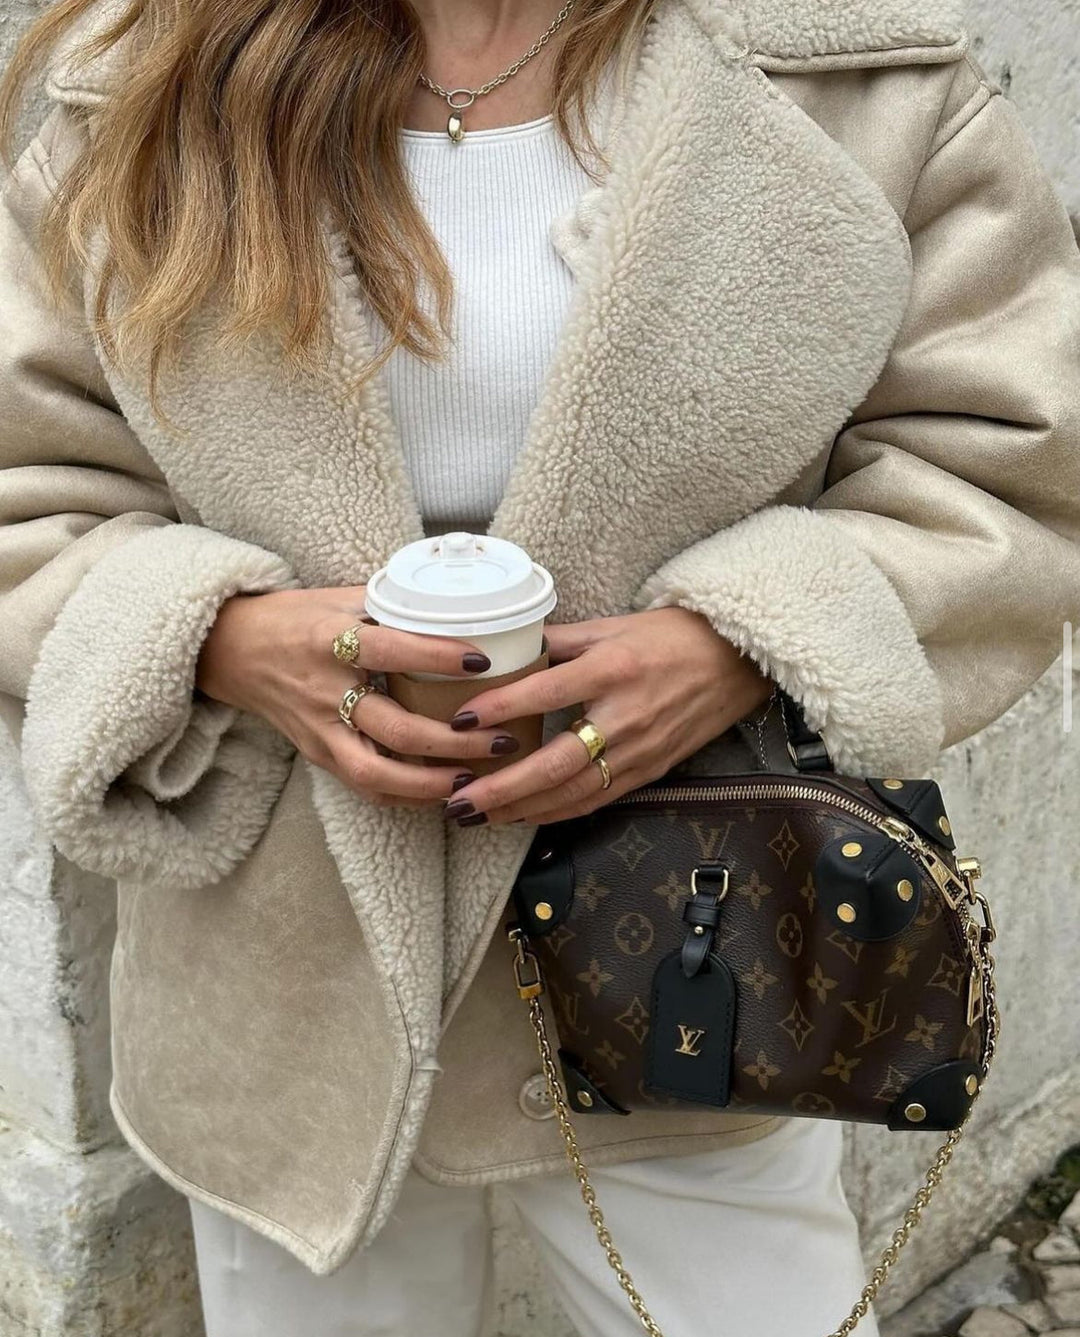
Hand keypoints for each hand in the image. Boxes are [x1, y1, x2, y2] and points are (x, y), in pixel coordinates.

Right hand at [195, 585, 527, 807]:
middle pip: (395, 728)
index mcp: (328, 640)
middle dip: (454, 741)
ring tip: (474, 779)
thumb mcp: (337, 598)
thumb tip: (454, 605)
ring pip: (378, 772)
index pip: (389, 649)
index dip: (436, 657)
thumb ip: (390, 605)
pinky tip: (440, 792)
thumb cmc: (291, 617)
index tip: (481, 661)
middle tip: (500, 739)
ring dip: (431, 783)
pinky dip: (404, 795)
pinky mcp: (317, 754)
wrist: (229, 650)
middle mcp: (324, 690)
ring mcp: (319, 729)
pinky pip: (364, 785)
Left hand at [440, 606, 773, 825]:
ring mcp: (640, 749)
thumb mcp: (612, 625)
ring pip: (574, 791)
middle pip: (556, 762)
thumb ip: (559, 641)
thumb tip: (506, 649)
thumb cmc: (672, 636)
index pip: (547, 691)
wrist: (736, 660)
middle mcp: (625, 714)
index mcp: (613, 669)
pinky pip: (598, 799)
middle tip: (459, 800)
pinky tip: (524, 817)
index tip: (460, 720)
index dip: (503, 707)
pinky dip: (557, 813)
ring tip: (478, 816)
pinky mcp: (650, 770)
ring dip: (522, 809)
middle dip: (503, 787)